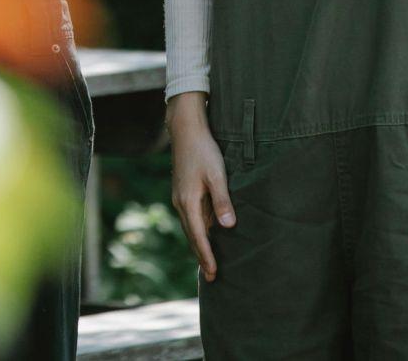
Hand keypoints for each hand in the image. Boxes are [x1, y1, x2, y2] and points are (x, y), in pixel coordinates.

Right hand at [167, 92, 234, 282]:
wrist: (185, 129)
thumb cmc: (203, 150)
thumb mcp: (217, 175)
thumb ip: (222, 201)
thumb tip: (227, 227)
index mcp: (188, 202)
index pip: (199, 236)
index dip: (207, 256)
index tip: (213, 274)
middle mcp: (181, 203)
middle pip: (192, 236)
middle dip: (201, 256)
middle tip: (211, 277)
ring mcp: (180, 197)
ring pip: (191, 227)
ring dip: (199, 244)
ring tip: (208, 261)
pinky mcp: (183, 191)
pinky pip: (191, 217)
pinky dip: (198, 231)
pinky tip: (206, 234)